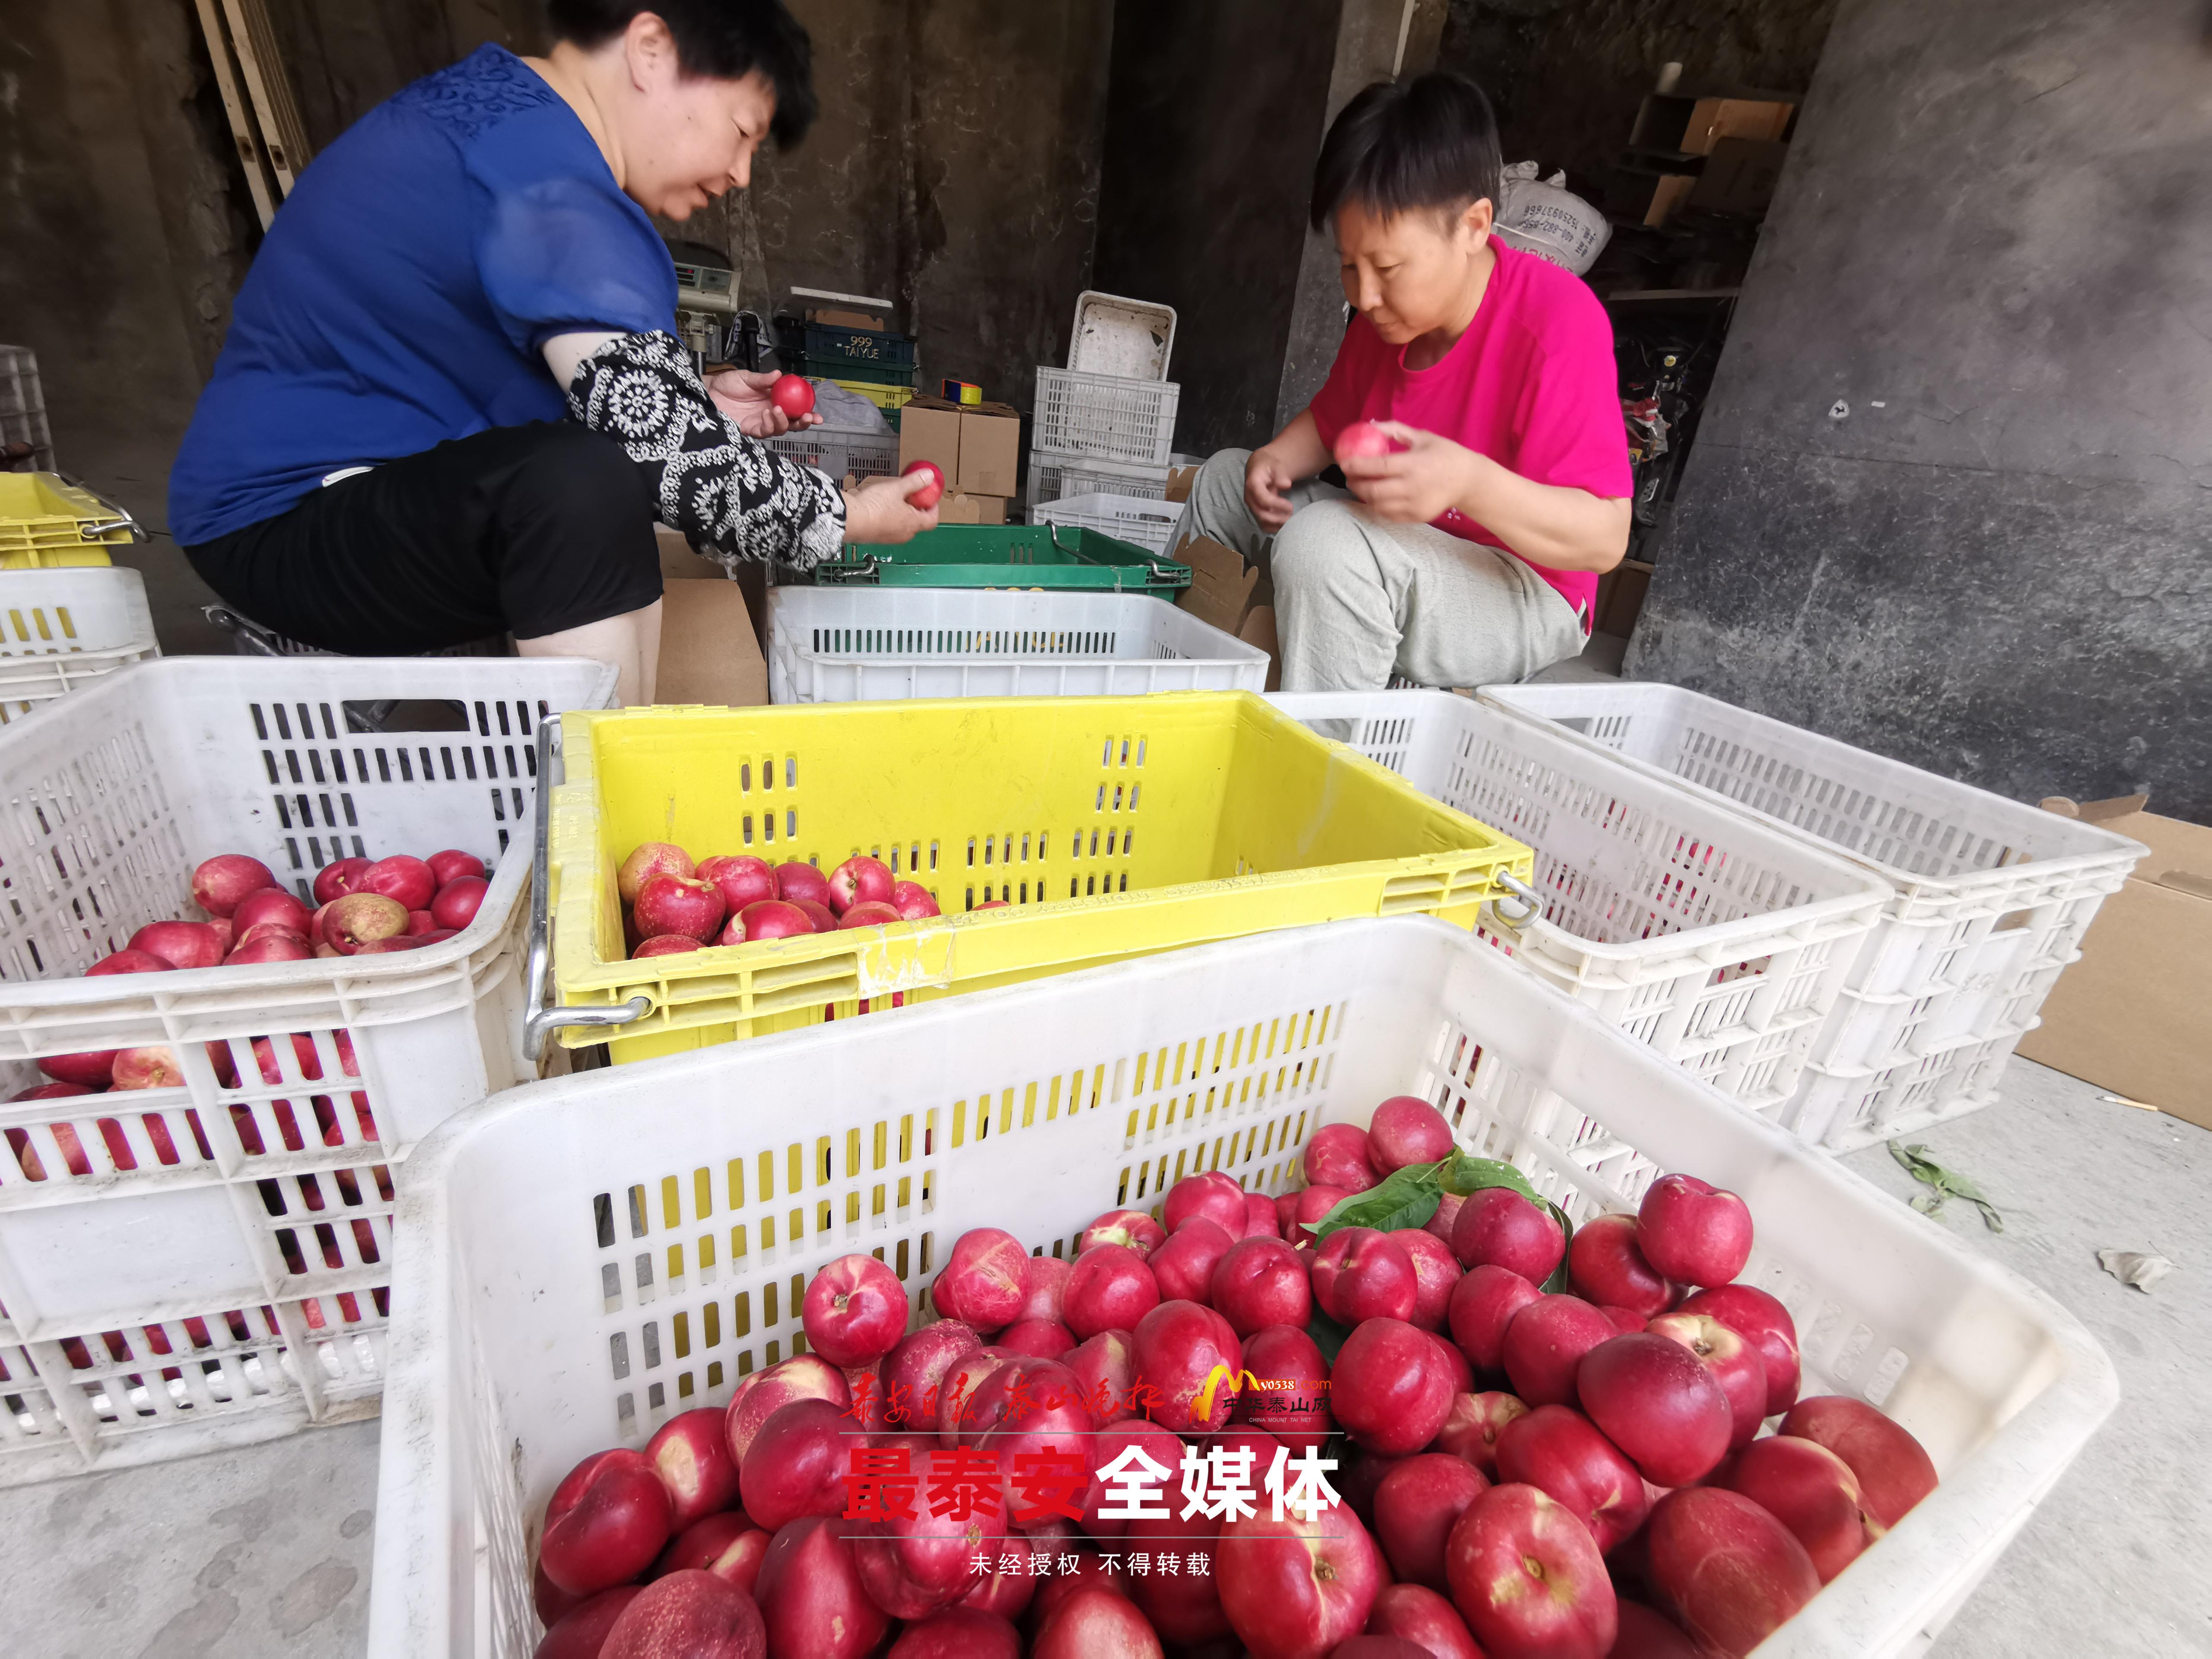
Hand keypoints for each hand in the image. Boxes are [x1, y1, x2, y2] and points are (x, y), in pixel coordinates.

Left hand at [706, 368, 823, 437]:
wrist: (710, 392)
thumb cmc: (728, 384)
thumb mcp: (747, 377)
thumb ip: (763, 379)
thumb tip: (779, 375)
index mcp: (774, 400)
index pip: (795, 409)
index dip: (807, 413)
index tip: (818, 415)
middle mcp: (770, 413)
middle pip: (792, 424)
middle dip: (803, 423)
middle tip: (808, 417)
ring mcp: (761, 423)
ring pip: (780, 429)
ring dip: (783, 421)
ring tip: (777, 409)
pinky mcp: (749, 430)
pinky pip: (764, 431)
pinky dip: (769, 423)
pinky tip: (766, 414)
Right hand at [842, 470, 940, 544]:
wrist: (851, 520)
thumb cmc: (874, 507)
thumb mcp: (897, 488)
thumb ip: (914, 482)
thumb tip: (929, 476)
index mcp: (913, 523)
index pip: (932, 520)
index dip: (934, 509)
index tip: (931, 500)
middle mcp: (904, 534)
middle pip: (918, 523)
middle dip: (917, 510)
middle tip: (912, 497)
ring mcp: (890, 538)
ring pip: (903, 526)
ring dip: (902, 514)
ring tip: (894, 501)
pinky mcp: (877, 538)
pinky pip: (889, 528)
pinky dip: (889, 519)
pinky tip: (880, 508)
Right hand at [1245, 448, 1297, 532]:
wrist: (1259, 468)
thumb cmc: (1269, 465)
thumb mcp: (1276, 465)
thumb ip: (1281, 474)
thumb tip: (1286, 485)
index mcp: (1253, 484)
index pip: (1263, 499)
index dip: (1277, 505)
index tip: (1291, 506)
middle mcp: (1250, 497)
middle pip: (1261, 513)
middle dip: (1278, 518)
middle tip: (1292, 516)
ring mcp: (1252, 506)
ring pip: (1262, 521)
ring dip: (1276, 524)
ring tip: (1290, 521)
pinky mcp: (1256, 511)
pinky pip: (1263, 524)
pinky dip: (1273, 527)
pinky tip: (1284, 525)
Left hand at [1336, 422, 1479, 524]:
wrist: (1469, 481)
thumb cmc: (1445, 454)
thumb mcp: (1423, 437)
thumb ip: (1396, 430)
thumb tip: (1371, 425)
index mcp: (1413, 465)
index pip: (1377, 467)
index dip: (1356, 466)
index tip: (1344, 463)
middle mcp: (1412, 487)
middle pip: (1373, 490)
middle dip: (1355, 484)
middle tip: (1349, 477)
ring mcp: (1414, 505)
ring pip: (1378, 505)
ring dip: (1364, 496)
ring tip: (1361, 485)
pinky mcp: (1416, 517)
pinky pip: (1388, 514)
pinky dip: (1377, 506)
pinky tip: (1375, 497)